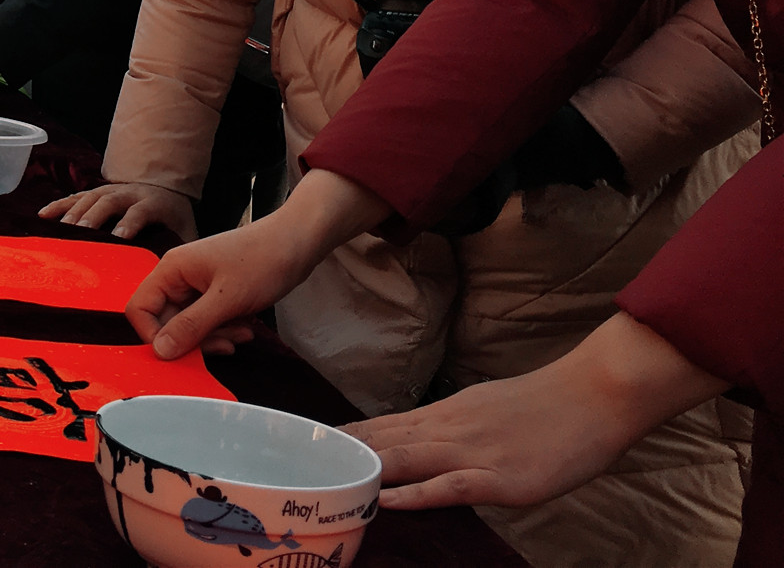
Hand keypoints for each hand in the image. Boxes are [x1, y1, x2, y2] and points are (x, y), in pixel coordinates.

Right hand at [40, 182, 198, 242]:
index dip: (130, 222)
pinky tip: (43, 215)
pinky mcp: (95, 192)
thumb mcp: (184, 231)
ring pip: (89, 198)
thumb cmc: (173, 218)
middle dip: (94, 217)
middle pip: (109, 201)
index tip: (120, 237)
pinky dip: (59, 205)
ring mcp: (110, 190)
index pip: (140, 211)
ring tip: (61, 231)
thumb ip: (180, 250)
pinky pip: (74, 197)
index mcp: (152, 203)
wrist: (165, 188)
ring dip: (74, 213)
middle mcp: (129, 193)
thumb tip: (178, 280)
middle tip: (82, 233)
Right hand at [124, 170, 389, 358]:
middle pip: (166, 320)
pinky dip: (224, 328)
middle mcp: (179, 276)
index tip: (182, 352)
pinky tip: (246, 327)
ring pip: (190, 324)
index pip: (140, 308)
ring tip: (242, 333)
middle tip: (224, 344)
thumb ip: (190, 326)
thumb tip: (159, 352)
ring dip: (213, 336)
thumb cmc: (262, 262)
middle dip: (194, 338)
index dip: (154, 335)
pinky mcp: (215, 292)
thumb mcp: (226, 300)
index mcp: (171, 269)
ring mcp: (197, 284)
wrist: (298, 242)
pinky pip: (208, 320)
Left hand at [346, 313, 728, 511]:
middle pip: (384, 439)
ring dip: (366, 469)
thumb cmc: (548, 404)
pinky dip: (416, 493)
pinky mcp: (500, 477)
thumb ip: (455, 427)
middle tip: (300, 461)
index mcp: (446, 414)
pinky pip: (449, 486)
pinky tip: (388, 499)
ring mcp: (473, 451)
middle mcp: (449, 428)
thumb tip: (427, 441)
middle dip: (342, 452)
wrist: (594, 394)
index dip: (347, 435)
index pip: (384, 423)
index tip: (310, 443)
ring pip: (406, 458)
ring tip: (326, 477)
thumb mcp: (487, 408)